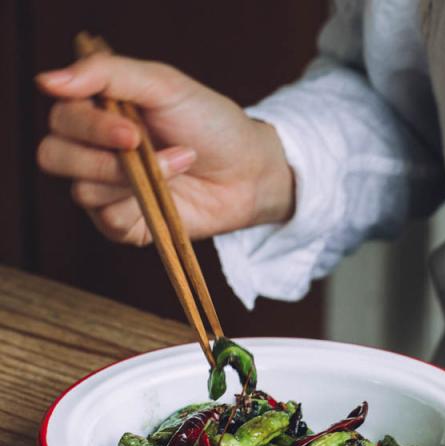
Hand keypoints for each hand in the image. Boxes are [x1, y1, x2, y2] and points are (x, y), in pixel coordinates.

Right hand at [36, 54, 293, 244]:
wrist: (249, 171)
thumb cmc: (211, 124)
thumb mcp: (164, 85)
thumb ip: (109, 74)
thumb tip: (46, 81)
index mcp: (99, 114)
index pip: (61, 119)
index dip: (87, 126)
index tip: (131, 130)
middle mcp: (96, 152)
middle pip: (54, 156)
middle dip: (99, 156)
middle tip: (142, 147)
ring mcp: (109, 191)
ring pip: (82, 191)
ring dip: (131, 180)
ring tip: (177, 165)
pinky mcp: (126, 224)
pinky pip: (108, 221)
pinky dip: (139, 206)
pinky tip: (170, 194)